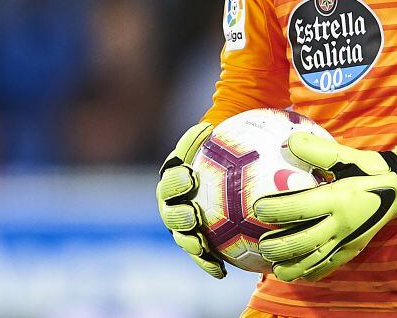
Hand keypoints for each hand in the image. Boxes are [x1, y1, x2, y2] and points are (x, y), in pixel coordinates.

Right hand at [156, 121, 226, 277]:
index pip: (171, 178)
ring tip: (200, 244)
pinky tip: (222, 271)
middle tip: (193, 212)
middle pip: (169, 210)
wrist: (226, 183)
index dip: (176, 179)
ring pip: (181, 236)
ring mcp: (183, 226)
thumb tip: (214, 124)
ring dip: (189, 241)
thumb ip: (219, 138)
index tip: (190, 176)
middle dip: (177, 213)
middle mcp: (173, 204)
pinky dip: (207, 264)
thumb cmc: (225, 157)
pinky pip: (200, 257)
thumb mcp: (223, 145)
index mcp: (175, 178)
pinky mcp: (196, 245)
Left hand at [252, 131, 396, 281]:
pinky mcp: (353, 249)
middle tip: (261, 245)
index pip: (300, 208)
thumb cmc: (366, 168)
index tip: (258, 209)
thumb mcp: (344, 154)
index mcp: (338, 198)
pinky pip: (330, 265)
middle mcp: (342, 224)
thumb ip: (317, 149)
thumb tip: (288, 142)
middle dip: (280, 246)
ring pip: (316, 260)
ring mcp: (348, 240)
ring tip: (274, 267)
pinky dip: (312, 272)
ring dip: (293, 266)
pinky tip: (298, 274)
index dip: (276, 210)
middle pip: (305, 241)